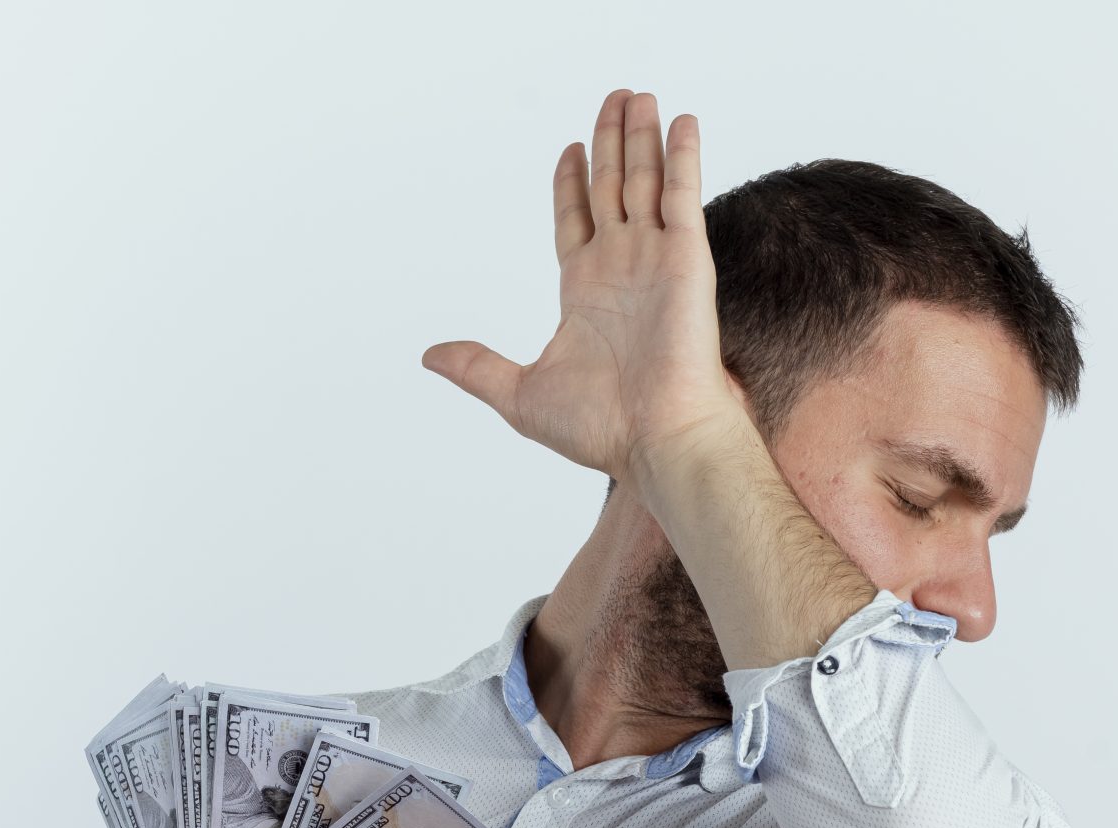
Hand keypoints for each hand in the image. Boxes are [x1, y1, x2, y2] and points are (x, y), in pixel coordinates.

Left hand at [421, 88, 751, 483]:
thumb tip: (430, 356)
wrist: (655, 441)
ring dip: (640, 137)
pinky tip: (679, 121)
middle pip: (612, 189)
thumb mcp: (519, 394)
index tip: (569, 149)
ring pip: (644, 181)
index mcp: (584, 292)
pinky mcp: (687, 258)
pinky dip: (682, 156)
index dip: (572, 184)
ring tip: (635, 95)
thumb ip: (477, 367)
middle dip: (609, 143)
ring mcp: (655, 259)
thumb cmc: (600, 430)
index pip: (576, 220)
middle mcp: (622, 268)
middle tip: (612, 100)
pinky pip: (683, 194)